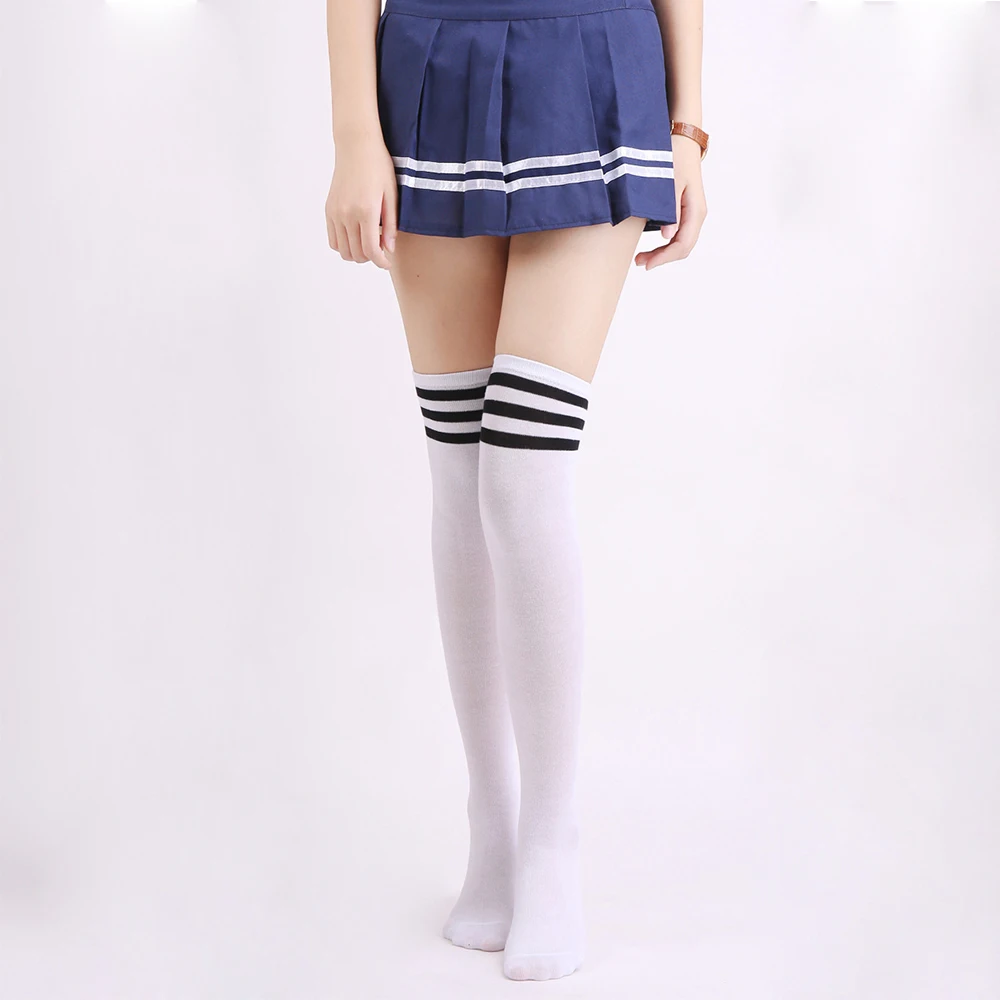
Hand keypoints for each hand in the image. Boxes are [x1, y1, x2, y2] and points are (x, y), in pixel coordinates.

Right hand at [326, 129, 397, 269]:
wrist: (356, 146)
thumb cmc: (378, 166)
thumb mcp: (391, 195)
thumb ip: (390, 225)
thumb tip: (388, 249)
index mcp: (366, 211)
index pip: (371, 250)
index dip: (381, 262)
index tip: (387, 262)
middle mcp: (347, 214)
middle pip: (356, 254)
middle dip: (370, 258)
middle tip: (380, 249)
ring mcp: (335, 213)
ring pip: (343, 251)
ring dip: (357, 253)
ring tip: (368, 242)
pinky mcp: (328, 210)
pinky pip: (333, 240)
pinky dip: (344, 245)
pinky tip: (355, 236)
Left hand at [634, 134, 706, 269]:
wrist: (682, 139)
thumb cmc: (674, 156)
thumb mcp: (669, 181)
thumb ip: (669, 209)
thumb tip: (668, 237)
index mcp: (695, 209)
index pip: (683, 244)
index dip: (664, 258)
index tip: (646, 264)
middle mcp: (697, 214)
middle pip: (683, 248)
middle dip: (662, 258)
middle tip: (639, 262)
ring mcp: (693, 213)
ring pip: (681, 244)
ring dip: (663, 253)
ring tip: (642, 257)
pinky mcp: (686, 211)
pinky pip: (679, 235)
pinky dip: (665, 245)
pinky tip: (651, 246)